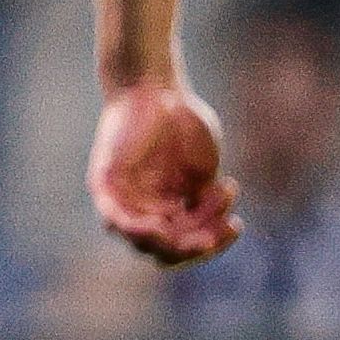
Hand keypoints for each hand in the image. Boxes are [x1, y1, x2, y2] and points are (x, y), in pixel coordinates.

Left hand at [89, 77, 239, 265]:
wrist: (156, 87)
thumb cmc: (183, 122)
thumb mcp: (202, 168)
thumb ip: (203, 201)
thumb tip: (209, 234)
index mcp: (169, 210)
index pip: (187, 247)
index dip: (214, 243)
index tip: (236, 223)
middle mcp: (144, 211)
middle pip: (168, 252)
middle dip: (200, 244)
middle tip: (225, 225)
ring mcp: (122, 200)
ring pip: (143, 242)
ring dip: (174, 239)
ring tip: (199, 215)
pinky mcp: (103, 183)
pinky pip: (112, 217)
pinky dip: (135, 228)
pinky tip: (158, 226)